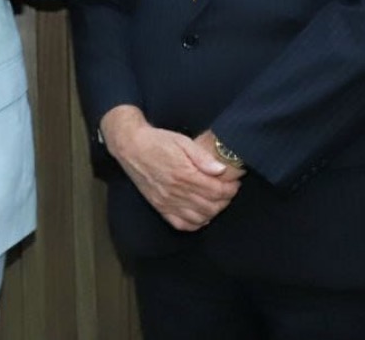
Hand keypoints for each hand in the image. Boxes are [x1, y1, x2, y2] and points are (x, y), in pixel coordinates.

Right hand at [101, 106, 240, 231]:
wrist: (130, 146)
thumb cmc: (157, 141)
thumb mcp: (182, 141)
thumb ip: (202, 157)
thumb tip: (221, 170)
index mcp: (184, 174)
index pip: (216, 191)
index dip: (230, 188)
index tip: (234, 182)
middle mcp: (175, 191)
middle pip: (211, 206)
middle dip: (225, 200)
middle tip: (228, 190)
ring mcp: (166, 202)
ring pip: (199, 218)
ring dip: (213, 212)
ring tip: (216, 200)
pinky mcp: (159, 206)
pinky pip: (181, 224)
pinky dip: (195, 223)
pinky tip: (201, 214)